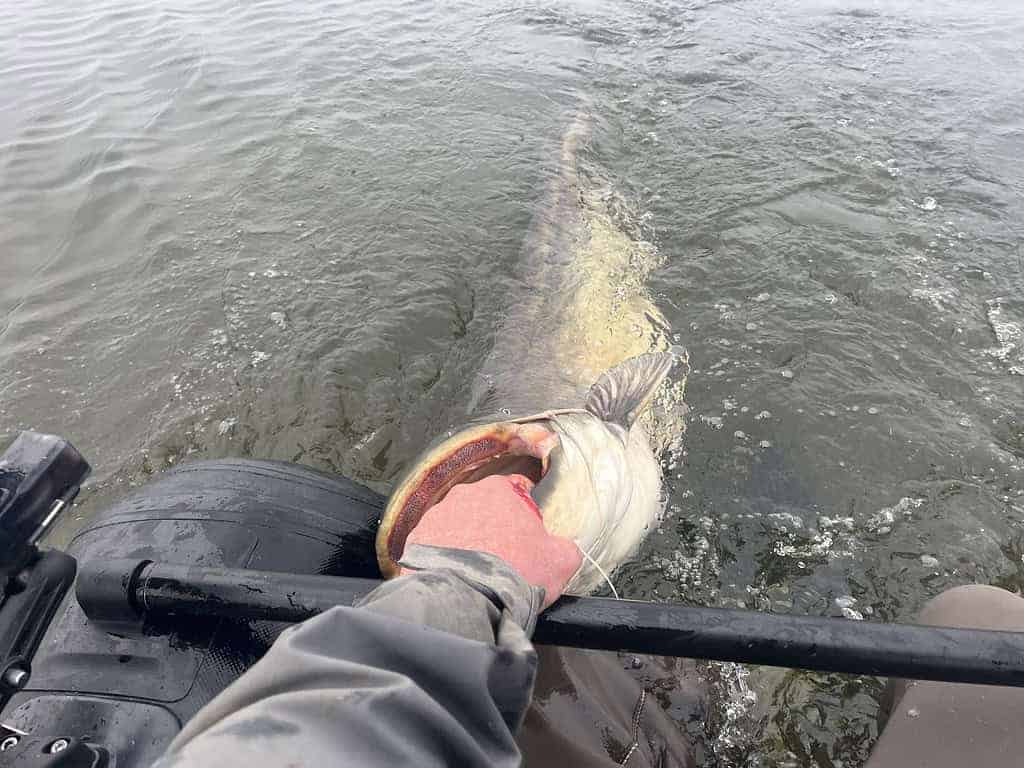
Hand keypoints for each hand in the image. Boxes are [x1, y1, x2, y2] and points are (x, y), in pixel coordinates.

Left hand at [402, 474, 581, 607]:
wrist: (467, 599)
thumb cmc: (515, 573)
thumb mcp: (560, 561)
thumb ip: (567, 548)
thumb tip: (566, 550)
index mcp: (497, 490)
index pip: (515, 491)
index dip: (524, 515)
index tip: (527, 538)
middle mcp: (463, 495)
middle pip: (484, 508)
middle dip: (493, 529)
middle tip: (503, 559)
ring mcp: (436, 516)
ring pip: (457, 525)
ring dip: (467, 542)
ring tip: (476, 573)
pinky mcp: (416, 540)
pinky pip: (435, 545)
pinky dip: (445, 558)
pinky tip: (456, 577)